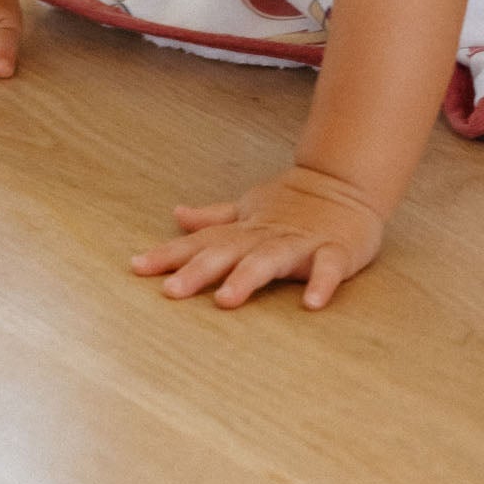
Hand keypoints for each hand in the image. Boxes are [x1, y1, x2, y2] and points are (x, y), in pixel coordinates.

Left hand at [131, 164, 384, 310]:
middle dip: (200, 270)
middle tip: (171, 291)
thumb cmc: (293, 203)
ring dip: (248, 277)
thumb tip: (177, 214)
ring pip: (270, 259)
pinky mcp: (334, 250)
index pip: (202, 242)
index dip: (170, 255)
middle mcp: (266, 236)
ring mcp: (300, 242)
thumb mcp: (250, 208)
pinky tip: (312, 302)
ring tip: (226, 299)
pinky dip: (321, 283)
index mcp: (245, 230)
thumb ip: (215, 218)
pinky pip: (328, 268)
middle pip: (228, 252)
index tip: (136, 268)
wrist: (347, 181)